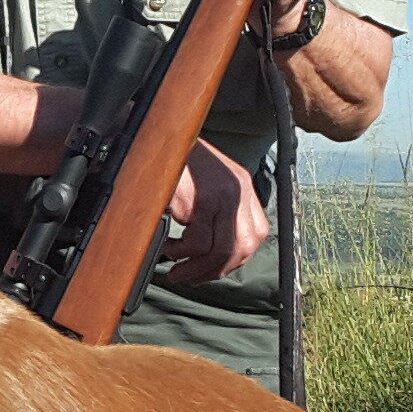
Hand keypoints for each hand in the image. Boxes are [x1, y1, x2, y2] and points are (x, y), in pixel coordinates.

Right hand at [162, 140, 269, 284]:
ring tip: (176, 268)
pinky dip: (180, 253)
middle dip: (215, 271)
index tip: (212, 268)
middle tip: (190, 276)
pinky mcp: (201, 201)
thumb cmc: (175, 159)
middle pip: (241, 248)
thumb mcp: (206, 179)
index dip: (235, 259)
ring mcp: (222, 196)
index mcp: (242, 186)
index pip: (255, 235)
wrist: (157, 135)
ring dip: (196, 268)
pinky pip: (198, 243)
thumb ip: (215, 208)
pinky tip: (168, 247)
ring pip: (221, 251)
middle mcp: (238, 190)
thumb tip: (208, 248)